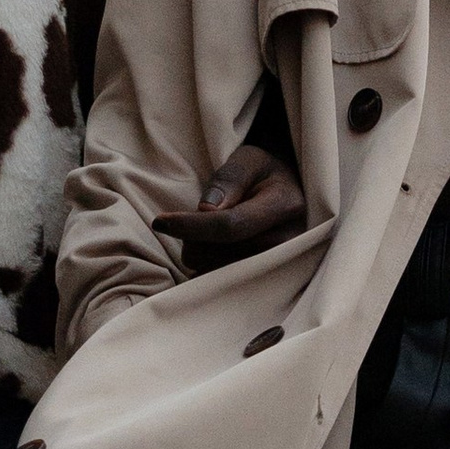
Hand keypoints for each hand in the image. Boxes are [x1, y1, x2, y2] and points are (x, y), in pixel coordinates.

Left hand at [153, 144, 307, 272]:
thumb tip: (206, 210)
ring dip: (200, 254)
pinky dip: (208, 269)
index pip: (231, 225)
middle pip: (221, 254)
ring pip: (218, 273)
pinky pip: (224, 287)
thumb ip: (229, 179)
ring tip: (208, 233)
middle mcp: (289, 243)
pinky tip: (213, 251)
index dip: (192, 226)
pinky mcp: (269, 283)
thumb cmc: (263, 173)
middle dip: (194, 238)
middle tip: (195, 219)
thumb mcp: (248, 160)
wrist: (287, 193)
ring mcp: (281, 268)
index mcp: (285, 205)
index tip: (160, 222)